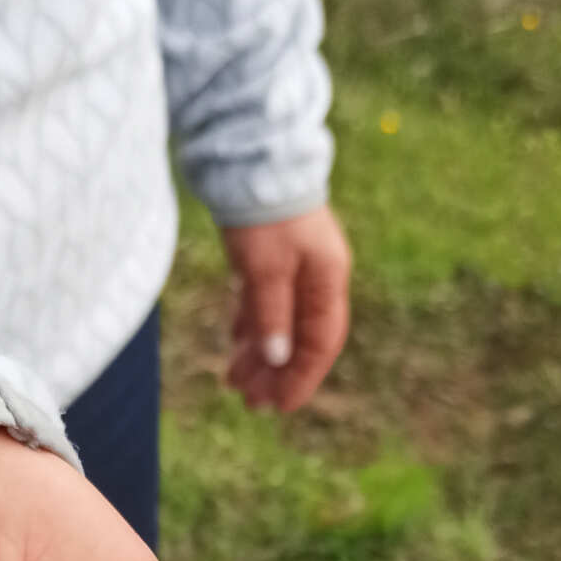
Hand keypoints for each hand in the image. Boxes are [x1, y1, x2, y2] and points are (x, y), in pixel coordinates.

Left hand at [223, 206, 352, 412]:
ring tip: (233, 382)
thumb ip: (271, 315)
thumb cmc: (261, 210)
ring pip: (280, 321)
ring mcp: (296, 264)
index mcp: (327, 279)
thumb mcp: (264, 268)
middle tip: (249, 403)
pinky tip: (236, 343)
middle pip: (300, 337)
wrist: (248, 153)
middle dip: (275, 373)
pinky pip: (266, 301)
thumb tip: (276, 360)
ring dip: (259, 354)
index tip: (278, 407)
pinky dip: (252, 324)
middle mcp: (317, 275)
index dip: (300, 378)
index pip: (321, 343)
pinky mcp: (272, 254)